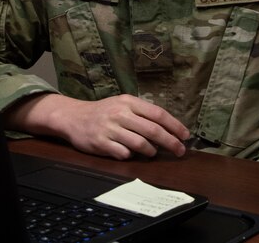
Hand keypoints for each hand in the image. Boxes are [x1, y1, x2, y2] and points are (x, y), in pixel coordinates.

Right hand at [2, 93, 189, 159]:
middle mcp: (120, 114)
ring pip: (140, 144)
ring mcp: (110, 129)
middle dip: (170, 142)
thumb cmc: (103, 112)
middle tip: (179, 151)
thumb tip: (168, 127)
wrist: (73, 117)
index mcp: (128, 102)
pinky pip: (123, 154)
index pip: (158, 114)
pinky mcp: (101, 143)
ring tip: (152, 153)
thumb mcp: (121, 105)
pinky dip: (130, 156)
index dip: (174, 126)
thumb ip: (142, 114)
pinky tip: (129, 153)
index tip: (185, 135)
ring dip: (150, 151)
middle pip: (153, 131)